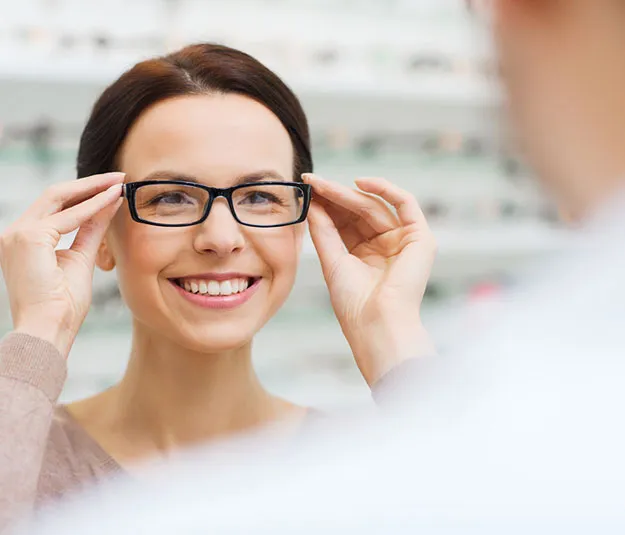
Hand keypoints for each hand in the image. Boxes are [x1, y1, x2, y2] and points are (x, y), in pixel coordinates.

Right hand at [0, 172, 124, 356]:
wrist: (49, 330)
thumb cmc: (63, 305)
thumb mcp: (80, 258)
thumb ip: (92, 230)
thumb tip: (109, 204)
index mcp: (23, 240)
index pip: (55, 206)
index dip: (84, 194)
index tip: (112, 187)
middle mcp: (13, 233)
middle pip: (54, 195)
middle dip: (89, 184)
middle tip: (118, 176)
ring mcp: (17, 234)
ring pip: (59, 198)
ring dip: (92, 188)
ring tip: (118, 182)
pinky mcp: (28, 238)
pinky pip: (68, 217)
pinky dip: (92, 206)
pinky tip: (112, 198)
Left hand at [303, 174, 436, 386]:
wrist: (376, 323)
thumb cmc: (354, 303)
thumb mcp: (332, 260)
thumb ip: (324, 230)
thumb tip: (313, 202)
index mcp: (366, 253)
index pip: (345, 221)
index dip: (327, 205)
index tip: (306, 191)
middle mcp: (385, 245)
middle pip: (359, 211)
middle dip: (334, 196)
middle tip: (312, 182)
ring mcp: (404, 240)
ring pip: (375, 206)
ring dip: (348, 193)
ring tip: (324, 185)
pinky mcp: (420, 237)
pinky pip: (406, 203)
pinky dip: (385, 189)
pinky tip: (359, 183)